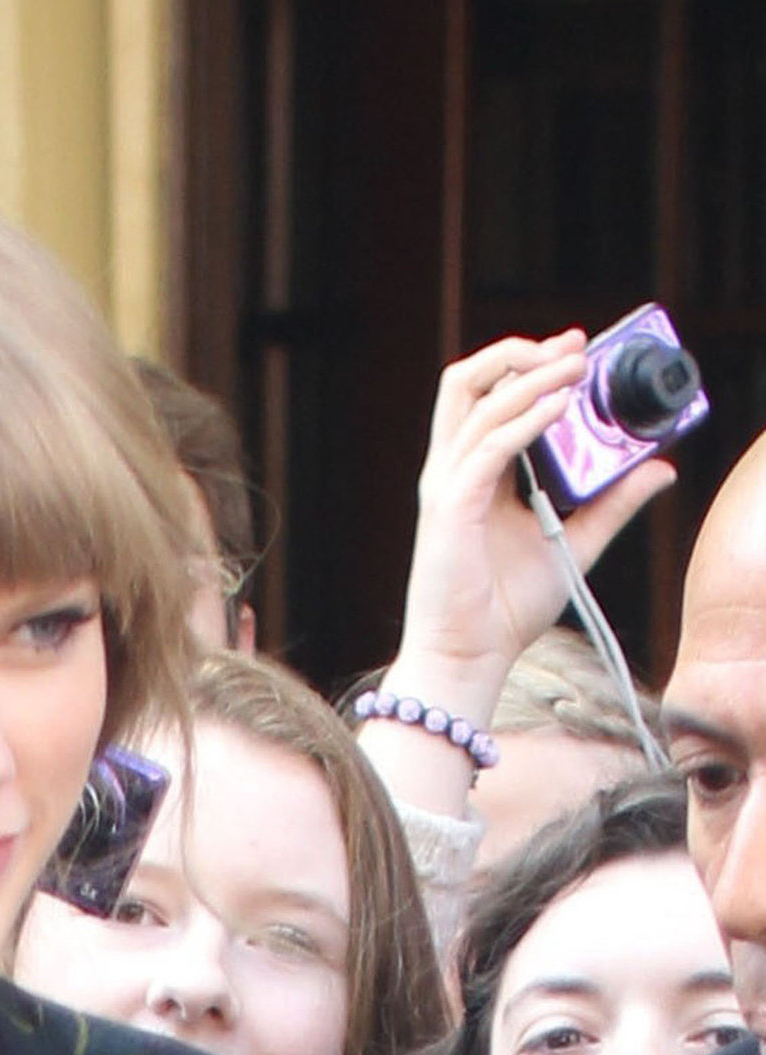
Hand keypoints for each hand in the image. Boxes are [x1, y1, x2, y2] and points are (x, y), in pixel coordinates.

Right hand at [396, 329, 676, 700]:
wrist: (469, 655)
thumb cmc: (503, 609)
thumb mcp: (574, 543)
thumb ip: (612, 504)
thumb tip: (659, 468)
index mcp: (474, 475)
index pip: (487, 397)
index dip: (527, 364)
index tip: (577, 349)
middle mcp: (454, 472)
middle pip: (465, 383)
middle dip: (517, 353)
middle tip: (573, 346)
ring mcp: (447, 487)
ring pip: (475, 402)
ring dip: (530, 376)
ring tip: (576, 367)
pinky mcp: (450, 507)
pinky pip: (487, 446)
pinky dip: (524, 419)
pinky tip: (559, 407)